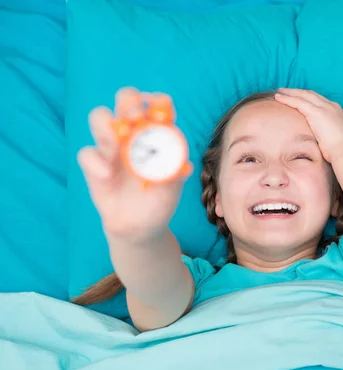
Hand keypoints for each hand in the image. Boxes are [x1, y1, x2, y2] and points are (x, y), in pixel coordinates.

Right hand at [77, 87, 190, 242]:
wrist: (140, 226)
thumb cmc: (159, 200)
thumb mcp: (172, 189)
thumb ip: (175, 175)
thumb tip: (183, 166)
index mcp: (156, 132)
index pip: (156, 105)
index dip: (158, 103)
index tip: (161, 115)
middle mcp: (132, 132)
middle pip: (125, 99)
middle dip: (128, 102)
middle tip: (134, 118)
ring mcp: (111, 145)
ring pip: (99, 117)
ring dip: (106, 126)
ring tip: (116, 145)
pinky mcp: (94, 162)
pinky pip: (86, 153)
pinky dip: (95, 162)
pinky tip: (107, 176)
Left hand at [274, 88, 342, 163]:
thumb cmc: (341, 151)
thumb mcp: (335, 138)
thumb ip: (326, 134)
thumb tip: (319, 140)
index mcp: (337, 111)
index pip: (319, 100)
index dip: (307, 97)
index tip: (298, 97)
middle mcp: (331, 106)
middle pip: (311, 94)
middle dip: (298, 92)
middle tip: (285, 91)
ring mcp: (324, 108)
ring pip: (303, 95)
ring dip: (290, 93)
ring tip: (279, 92)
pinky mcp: (316, 113)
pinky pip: (298, 102)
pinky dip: (287, 99)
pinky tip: (278, 98)